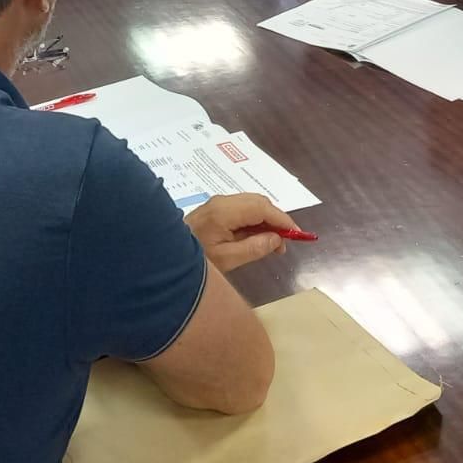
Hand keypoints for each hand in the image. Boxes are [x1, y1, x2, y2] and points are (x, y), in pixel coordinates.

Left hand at [185, 193, 300, 272]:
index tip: (297, 234)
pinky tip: (257, 237)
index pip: (262, 208)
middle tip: (285, 243)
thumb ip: (254, 248)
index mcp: (224, 211)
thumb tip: (277, 238)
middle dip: (276, 219)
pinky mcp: (214, 209)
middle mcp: (222, 201)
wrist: (164, 255)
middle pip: (258, 202)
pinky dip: (254, 220)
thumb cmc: (195, 260)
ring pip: (251, 204)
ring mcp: (217, 203)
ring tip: (273, 243)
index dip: (282, 220)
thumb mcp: (227, 260)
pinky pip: (242, 208)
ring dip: (266, 220)